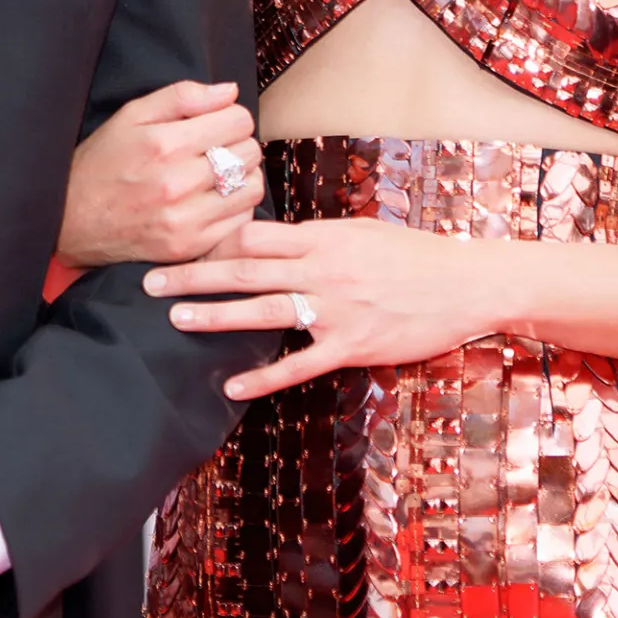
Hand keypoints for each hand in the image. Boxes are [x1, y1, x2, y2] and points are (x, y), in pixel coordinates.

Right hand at [57, 80, 261, 268]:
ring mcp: (184, 219)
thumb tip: (229, 91)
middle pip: (248, 152)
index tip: (219, 122)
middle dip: (238, 143)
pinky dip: (235, 206)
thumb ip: (182, 96)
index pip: (238, 120)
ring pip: (251, 187)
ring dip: (242, 175)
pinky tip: (213, 199)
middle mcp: (177, 183)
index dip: (232, 116)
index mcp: (164, 143)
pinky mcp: (189, 246)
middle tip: (218, 147)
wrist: (71, 220)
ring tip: (219, 173)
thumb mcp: (131, 115)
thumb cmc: (103, 162)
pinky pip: (240, 221)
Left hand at [144, 217, 502, 398]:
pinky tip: (231, 386)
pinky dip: (263, 376)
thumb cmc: (413, 254)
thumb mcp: (359, 231)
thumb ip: (315, 238)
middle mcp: (322, 269)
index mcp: (322, 237)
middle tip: (149, 278)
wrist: (467, 283)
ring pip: (264, 309)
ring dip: (216, 314)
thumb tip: (273, 237)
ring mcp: (336, 309)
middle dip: (194, 273)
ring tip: (175, 317)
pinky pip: (299, 364)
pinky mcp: (353, 345)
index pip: (253, 232)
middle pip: (245, 268)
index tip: (175, 241)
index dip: (211, 238)